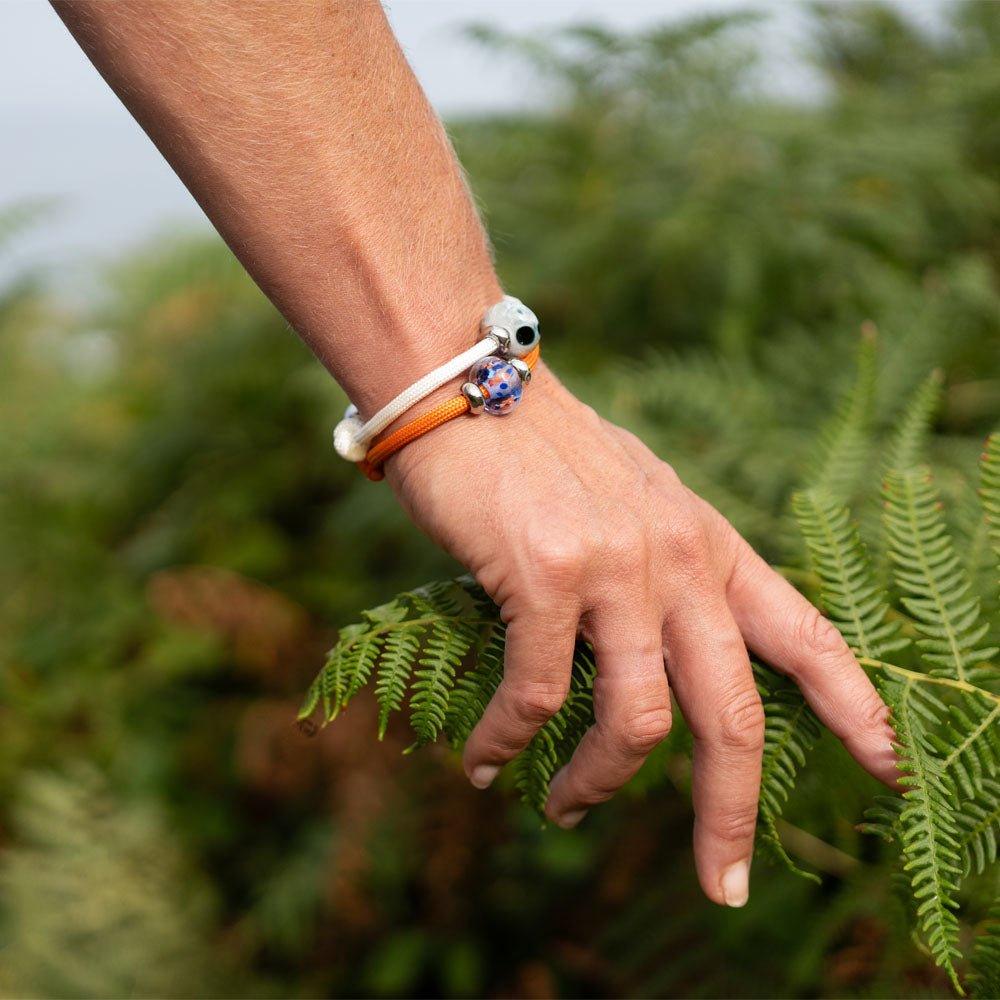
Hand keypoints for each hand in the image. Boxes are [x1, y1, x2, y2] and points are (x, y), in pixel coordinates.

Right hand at [385, 362, 898, 906]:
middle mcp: (680, 559)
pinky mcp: (547, 575)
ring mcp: (617, 567)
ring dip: (597, 785)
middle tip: (721, 882)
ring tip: (565, 810)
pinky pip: (540, 696)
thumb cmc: (541, 450)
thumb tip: (661, 640)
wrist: (467, 385)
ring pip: (636, 723)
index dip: (856, 709)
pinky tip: (484, 761)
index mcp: (710, 544)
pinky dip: (509, 742)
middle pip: (733, 714)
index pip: (807, 633)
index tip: (891, 772)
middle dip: (731, 814)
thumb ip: (664, 563)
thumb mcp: (632, 501)